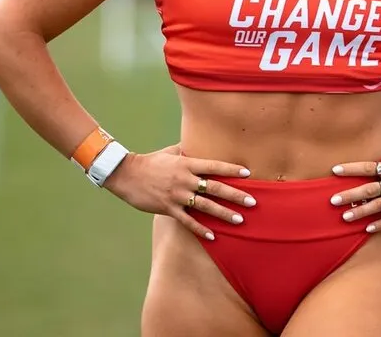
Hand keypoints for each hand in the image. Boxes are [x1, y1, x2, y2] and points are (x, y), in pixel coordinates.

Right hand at [104, 143, 256, 239]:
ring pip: (205, 206)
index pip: (215, 166)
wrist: (127, 175)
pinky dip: (201, 229)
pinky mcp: (168, 208)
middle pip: (215, 188)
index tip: (248, 174)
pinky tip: (213, 236)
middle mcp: (185, 180)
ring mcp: (177, 195)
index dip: (232, 170)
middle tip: (253, 202)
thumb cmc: (151, 161)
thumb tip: (200, 145)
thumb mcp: (171, 152)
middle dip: (235, 195)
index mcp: (187, 164)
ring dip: (224, 214)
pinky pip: (188, 221)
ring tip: (239, 220)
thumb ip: (188, 150)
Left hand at [329, 143, 380, 233]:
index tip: (334, 170)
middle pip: (370, 188)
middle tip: (332, 200)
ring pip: (379, 206)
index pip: (368, 166)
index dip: (351, 168)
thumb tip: (370, 141)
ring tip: (345, 217)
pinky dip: (380, 224)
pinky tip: (367, 229)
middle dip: (351, 195)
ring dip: (361, 212)